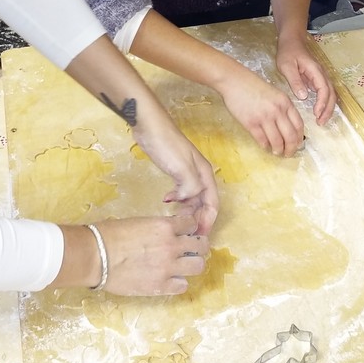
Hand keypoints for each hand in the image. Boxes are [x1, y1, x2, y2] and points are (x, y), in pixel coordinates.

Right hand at [74, 215, 209, 295]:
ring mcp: (168, 268)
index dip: (189, 227)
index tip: (185, 231)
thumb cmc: (110, 234)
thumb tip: (166, 232)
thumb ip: (158, 228)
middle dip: (197, 245)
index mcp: (165, 226)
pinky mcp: (160, 286)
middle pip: (202, 245)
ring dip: (192, 264)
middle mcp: (172, 246)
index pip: (192, 223)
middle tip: (189, 248)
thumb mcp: (139, 222)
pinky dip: (178, 282)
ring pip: (198, 266)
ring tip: (181, 264)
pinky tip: (168, 278)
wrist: (95, 256)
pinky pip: (183, 286)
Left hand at [132, 116, 217, 235]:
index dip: (208, 220)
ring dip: (187, 211)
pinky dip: (178, 200)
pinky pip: (182, 191)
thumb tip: (188, 202)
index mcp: (205, 174)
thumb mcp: (182, 167)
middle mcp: (200, 174)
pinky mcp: (175, 170)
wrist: (150, 126)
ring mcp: (187, 172)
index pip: (213, 203)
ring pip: (193, 198)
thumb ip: (191, 187)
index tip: (200, 235)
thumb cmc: (167, 145)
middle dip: (198, 218)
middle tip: (187, 232)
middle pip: (204, 202)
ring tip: (178, 221)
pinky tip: (167, 201)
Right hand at [215, 60, 303, 156]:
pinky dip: (265, 146)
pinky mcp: (251, 123)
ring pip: (277, 141)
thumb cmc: (253, 85)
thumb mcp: (274, 93)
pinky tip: (265, 146)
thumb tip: (287, 126)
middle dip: (291, 148)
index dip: (299, 138)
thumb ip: (282, 107)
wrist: (234, 81)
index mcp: (285, 102)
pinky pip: (262, 140)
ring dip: (278, 150)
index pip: (298, 125)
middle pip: (290, 136)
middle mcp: (277, 111)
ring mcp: (264, 118)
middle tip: (288, 153)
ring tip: (277, 152)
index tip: (297, 144)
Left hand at [276, 37, 335, 124]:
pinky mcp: (317, 79)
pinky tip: (319, 112)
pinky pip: (324, 93)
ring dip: (328, 108)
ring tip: (321, 121)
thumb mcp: (286, 65)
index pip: (324, 89)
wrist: (292, 41)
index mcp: (315, 70)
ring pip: (330, 94)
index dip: (322, 103)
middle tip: (321, 122)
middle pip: (331, 94)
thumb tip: (304, 97)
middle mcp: (322, 74)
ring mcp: (320, 77)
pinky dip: (324, 103)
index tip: (316, 114)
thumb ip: (295, 80)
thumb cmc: (288, 52)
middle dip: (328, 109)